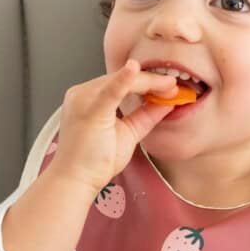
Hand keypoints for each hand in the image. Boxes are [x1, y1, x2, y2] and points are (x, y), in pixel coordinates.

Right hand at [47, 59, 177, 193]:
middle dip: (151, 81)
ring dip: (147, 82)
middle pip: (123, 79)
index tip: (170, 87)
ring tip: (169, 85)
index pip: (122, 83)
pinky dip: (123, 80)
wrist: (75, 181)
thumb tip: (166, 102)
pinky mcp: (89, 111)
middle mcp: (82, 94)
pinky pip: (109, 91)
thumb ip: (146, 116)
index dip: (148, 83)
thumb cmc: (95, 161)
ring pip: (121, 82)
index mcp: (89, 98)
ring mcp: (83, 100)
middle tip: (174, 85)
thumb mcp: (128, 132)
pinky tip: (134, 69)